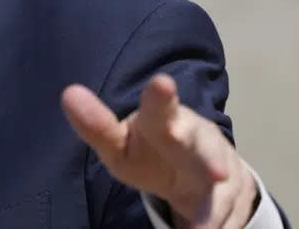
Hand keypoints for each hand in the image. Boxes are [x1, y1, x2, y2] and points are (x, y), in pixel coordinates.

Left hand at [61, 74, 256, 227]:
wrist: (210, 172)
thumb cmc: (153, 152)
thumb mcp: (120, 143)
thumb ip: (96, 125)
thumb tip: (69, 94)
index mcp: (162, 122)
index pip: (158, 110)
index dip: (160, 99)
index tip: (162, 83)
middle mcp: (193, 140)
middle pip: (195, 142)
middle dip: (201, 150)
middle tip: (209, 162)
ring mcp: (214, 170)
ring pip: (215, 184)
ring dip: (213, 198)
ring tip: (207, 214)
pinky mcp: (229, 200)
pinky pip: (223, 216)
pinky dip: (217, 226)